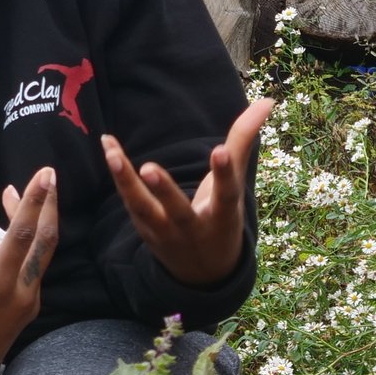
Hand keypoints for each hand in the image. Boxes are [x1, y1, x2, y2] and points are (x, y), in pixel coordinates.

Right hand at [0, 168, 59, 374]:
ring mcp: (30, 300)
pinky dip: (26, 244)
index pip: (23, 235)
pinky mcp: (30, 305)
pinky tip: (9, 229)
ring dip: (35, 222)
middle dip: (49, 205)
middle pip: (46, 241)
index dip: (34, 201)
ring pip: (41, 253)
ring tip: (12, 194)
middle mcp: (22, 292)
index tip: (45, 175)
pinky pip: (32, 266)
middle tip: (49, 174)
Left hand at [102, 98, 273, 287]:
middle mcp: (193, 228)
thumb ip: (244, 142)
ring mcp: (165, 232)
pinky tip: (108, 146)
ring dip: (126, 183)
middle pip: (177, 210)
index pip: (226, 194)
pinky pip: (129, 201)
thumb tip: (267, 99)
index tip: (220, 151)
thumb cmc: (221, 218)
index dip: (225, 174)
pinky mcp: (144, 230)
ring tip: (112, 154)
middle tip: (148, 167)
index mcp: (223, 216)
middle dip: (164, 191)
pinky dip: (118, 176)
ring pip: (143, 209)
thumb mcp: (235, 188)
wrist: (203, 275)